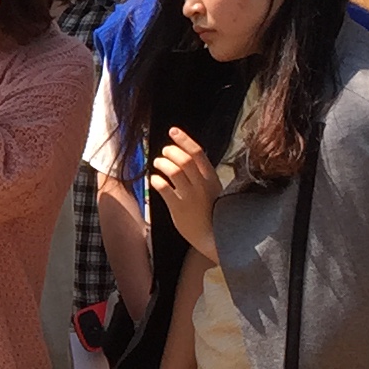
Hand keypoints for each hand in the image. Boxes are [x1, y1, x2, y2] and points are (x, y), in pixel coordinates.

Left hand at [148, 127, 219, 257]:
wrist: (213, 238)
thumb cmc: (212, 212)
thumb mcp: (213, 190)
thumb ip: (201, 174)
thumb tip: (185, 154)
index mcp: (212, 179)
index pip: (198, 153)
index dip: (184, 140)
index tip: (173, 131)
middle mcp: (202, 185)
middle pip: (185, 159)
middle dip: (171, 151)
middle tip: (164, 151)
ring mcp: (191, 197)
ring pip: (174, 171)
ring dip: (162, 163)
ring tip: (158, 164)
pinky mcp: (179, 209)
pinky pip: (164, 189)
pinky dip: (157, 181)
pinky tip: (155, 180)